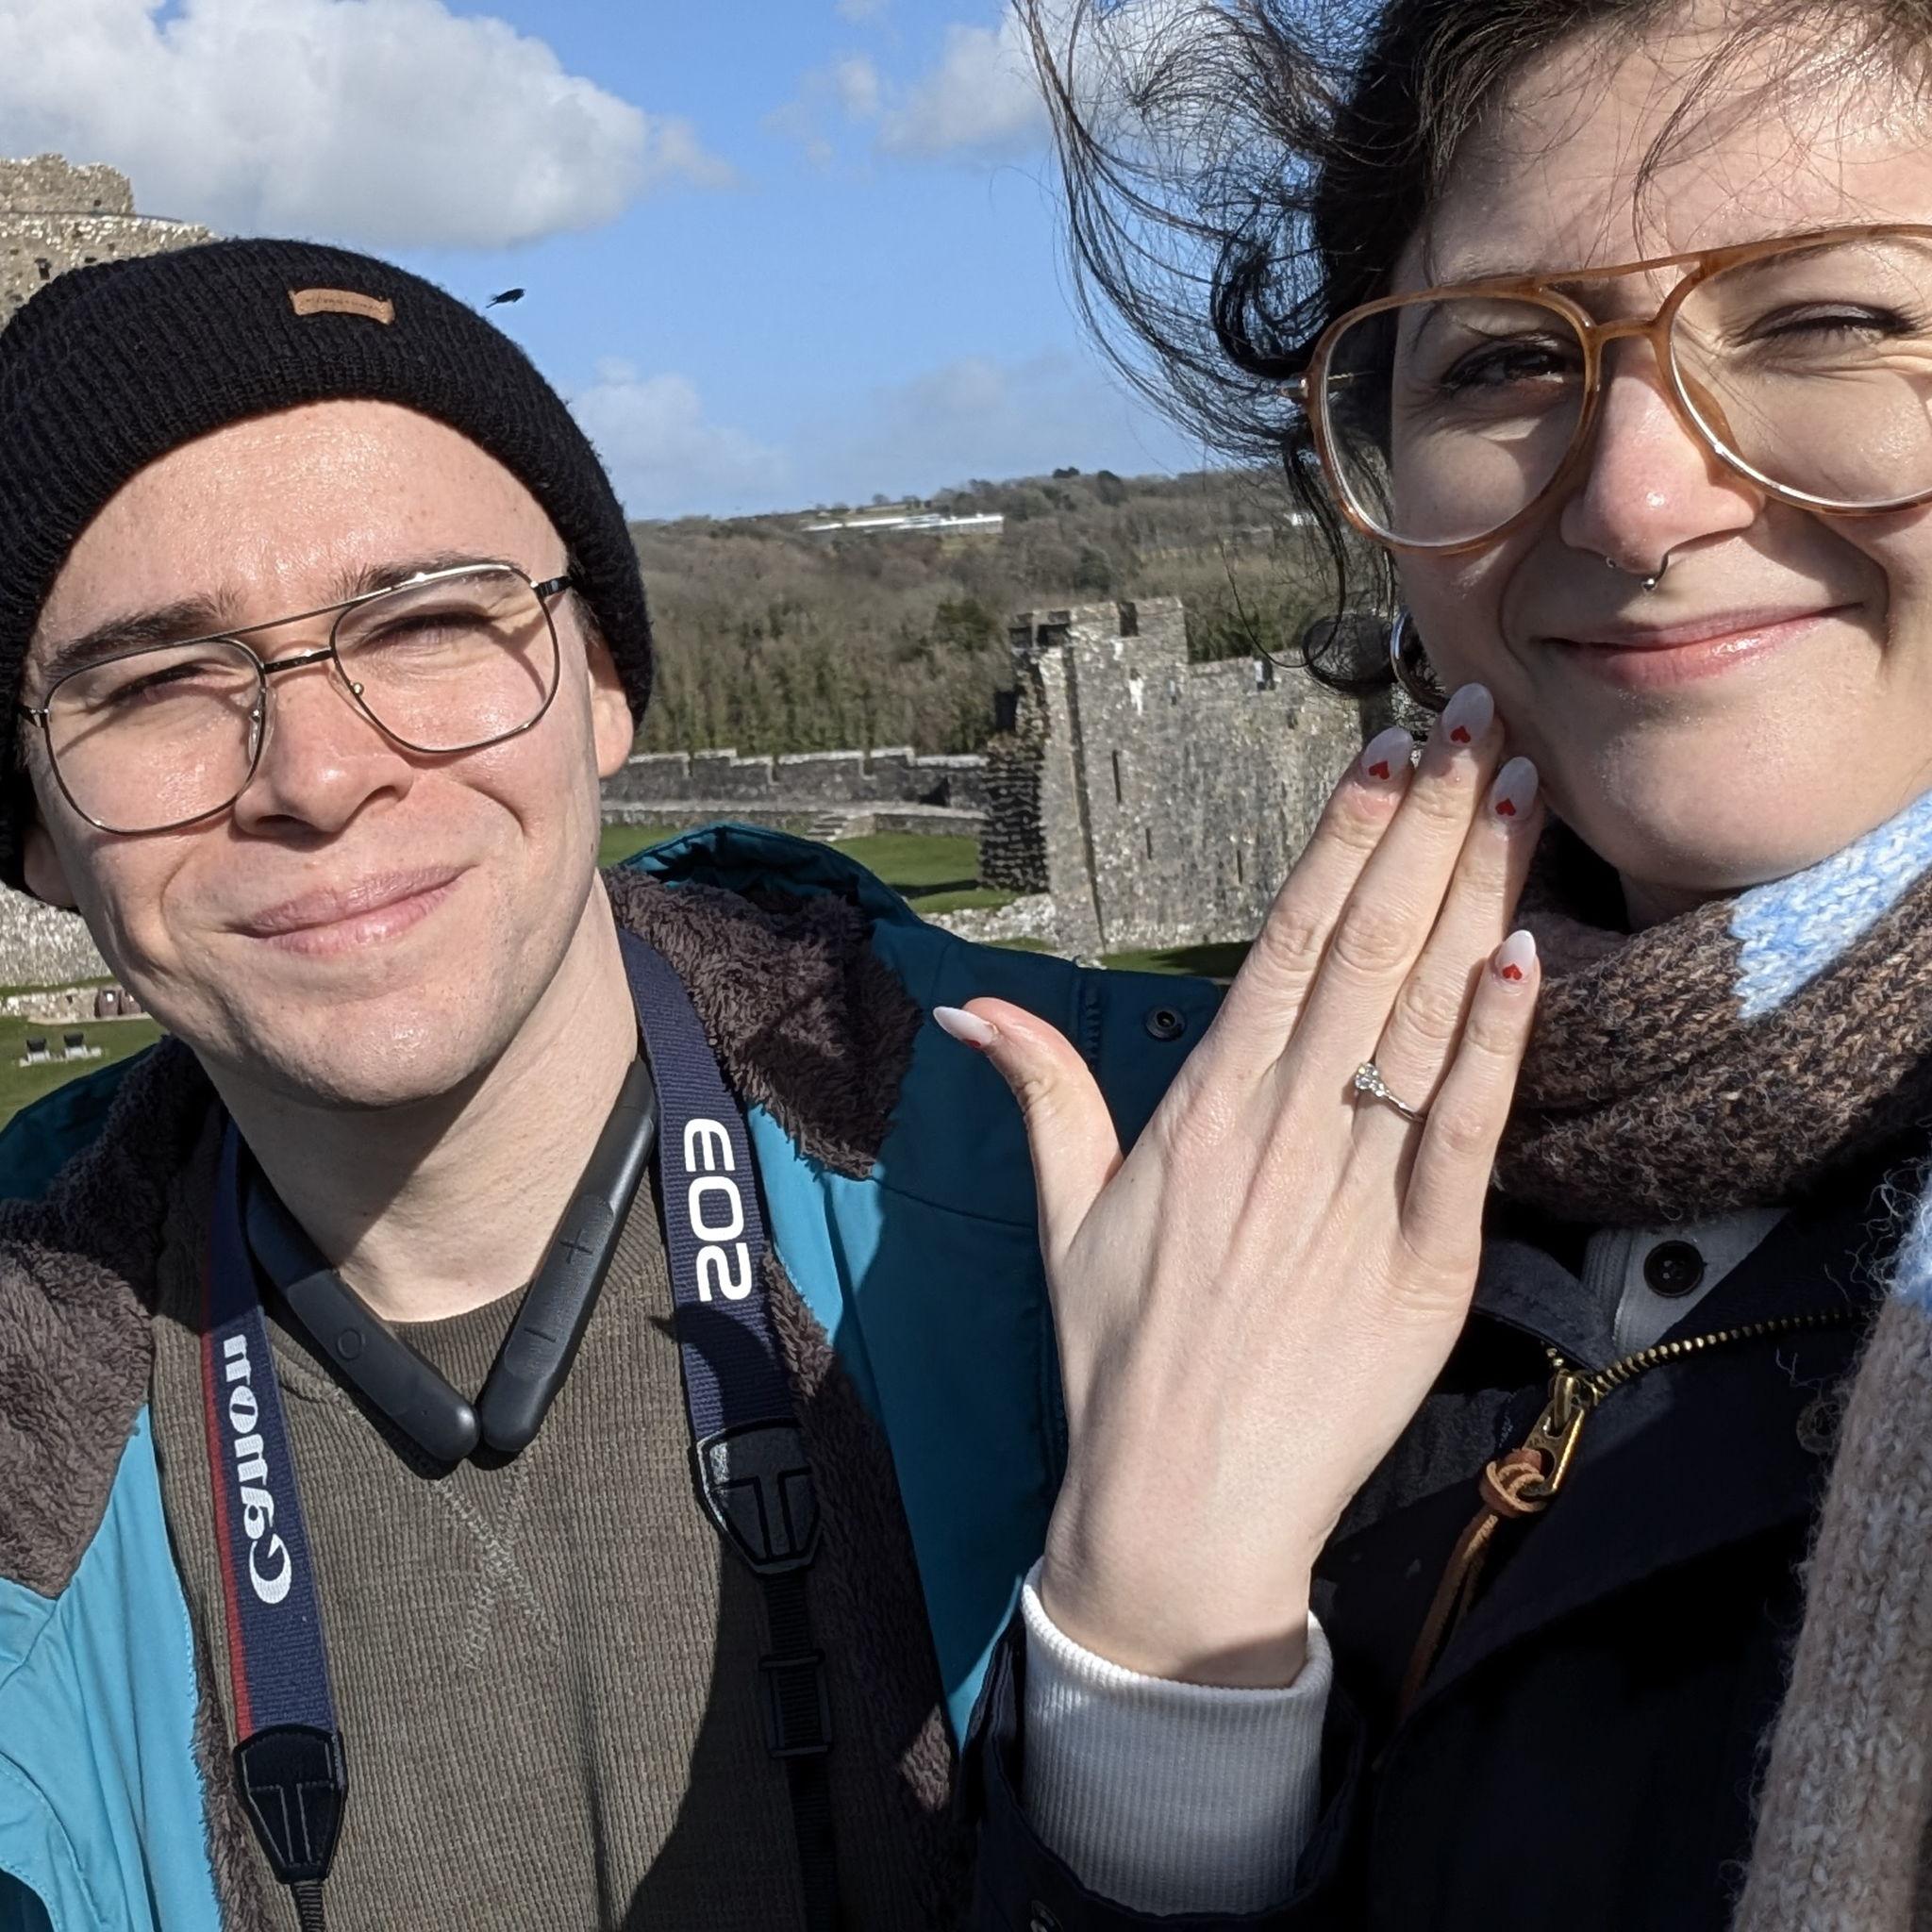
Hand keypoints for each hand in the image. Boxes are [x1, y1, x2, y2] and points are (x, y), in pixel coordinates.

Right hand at [935, 685, 1542, 1685]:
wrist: (1179, 1511)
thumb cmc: (1119, 1362)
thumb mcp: (1065, 1217)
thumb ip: (1040, 1094)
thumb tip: (967, 1008)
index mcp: (1202, 1111)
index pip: (1284, 943)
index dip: (1340, 842)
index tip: (1385, 755)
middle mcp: (1279, 1131)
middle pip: (1366, 950)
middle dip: (1427, 827)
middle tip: (1476, 722)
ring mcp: (1353, 1194)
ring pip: (1424, 1018)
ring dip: (1475, 898)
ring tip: (1517, 793)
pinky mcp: (1421, 1269)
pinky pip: (1462, 1139)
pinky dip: (1498, 1051)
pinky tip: (1526, 960)